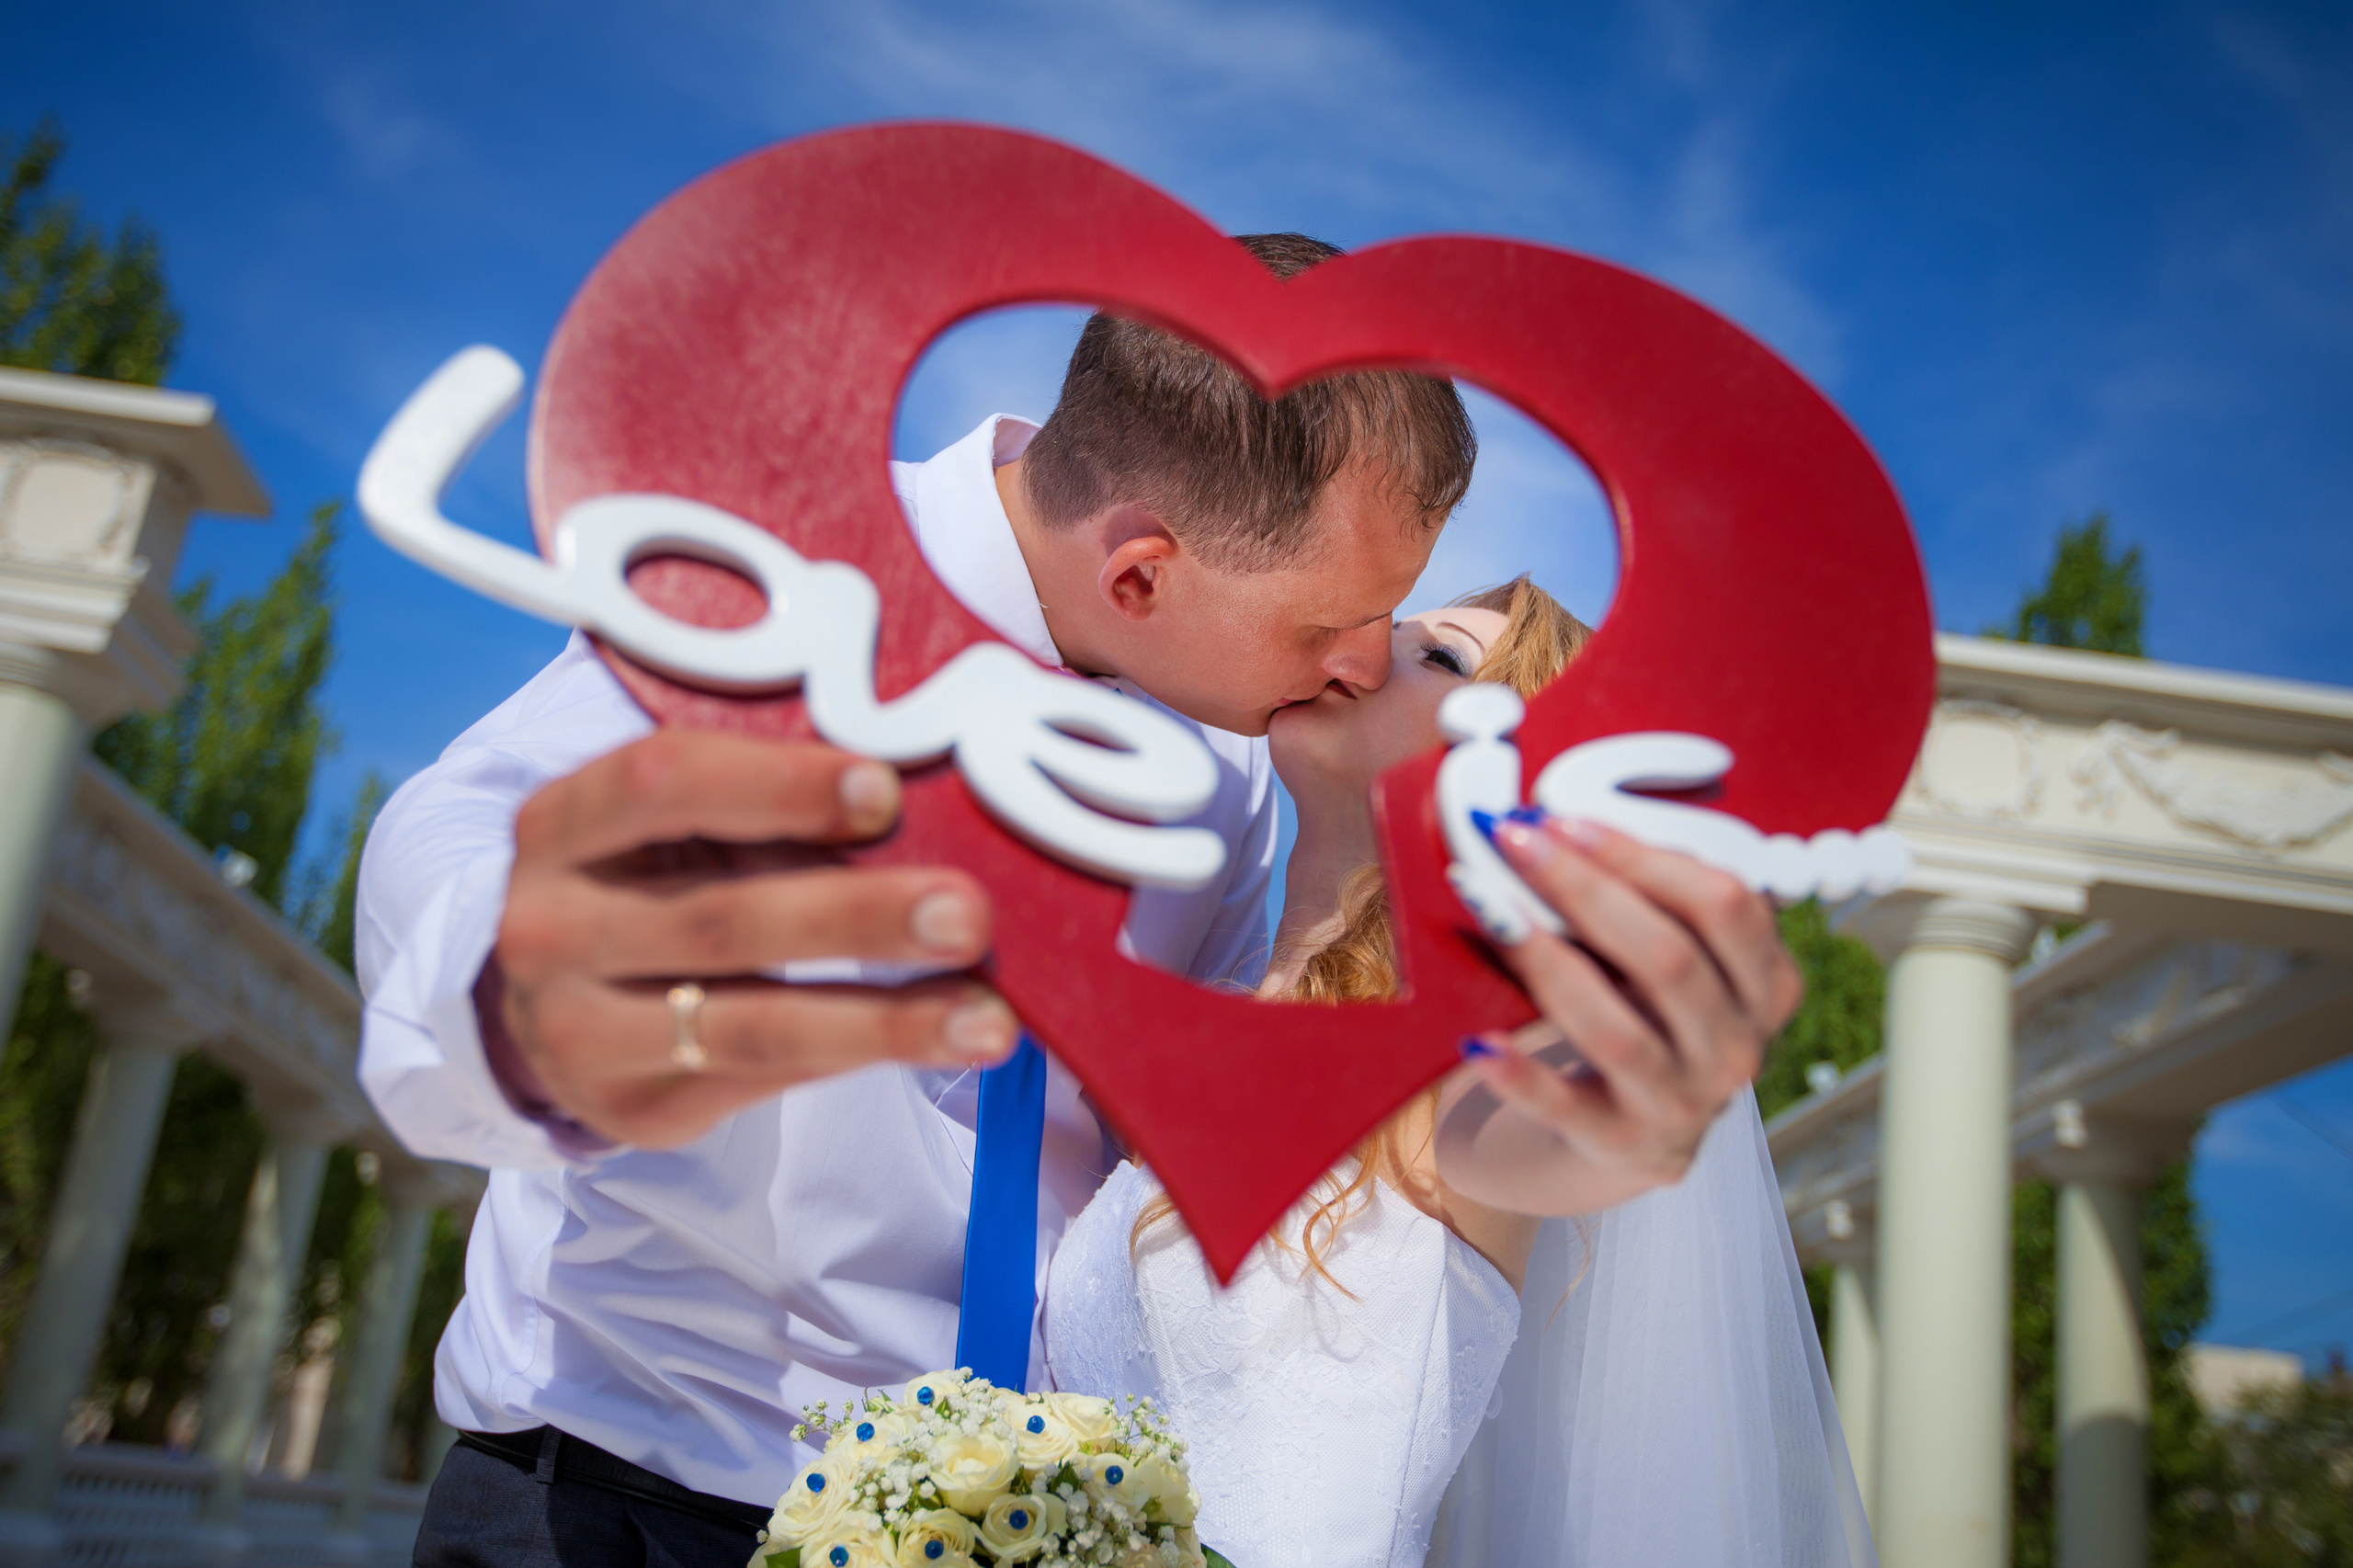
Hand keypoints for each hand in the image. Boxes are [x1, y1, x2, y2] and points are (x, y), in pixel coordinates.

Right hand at [490, 728, 1017, 1147]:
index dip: (779, 784)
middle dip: (859, 917)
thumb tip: (926, 802)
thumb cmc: (650, 877)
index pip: (664, 784)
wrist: (543, 1000)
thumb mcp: (674, 823)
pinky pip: (767, 1078)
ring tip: (989, 1018)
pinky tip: (944, 1039)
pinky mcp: (633, 1108)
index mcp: (563, 824)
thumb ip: (769, 804)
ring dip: (885, 1019)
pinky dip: (863, 1055)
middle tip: (969, 912)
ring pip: (752, 1024)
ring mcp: (578, 1031)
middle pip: (723, 920)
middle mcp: (551, 930)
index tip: (885, 791)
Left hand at [1435, 815, 1801, 1215]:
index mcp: (1766, 985)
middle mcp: (1737, 1047)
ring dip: (1547, 961)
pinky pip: (1563, 1106)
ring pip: (1618, 1030)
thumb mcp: (1672, 961)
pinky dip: (1519, 1075)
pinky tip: (1476, 1041)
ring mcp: (1683, 1103)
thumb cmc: (1647, 1014)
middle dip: (1585, 889)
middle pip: (1670, 959)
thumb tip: (1549, 829)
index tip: (1564, 821)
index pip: (1723, 905)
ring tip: (1488, 909)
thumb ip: (1641, 900)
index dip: (1643, 856)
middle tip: (1515, 842)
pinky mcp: (1619, 1141)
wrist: (1631, 1132)